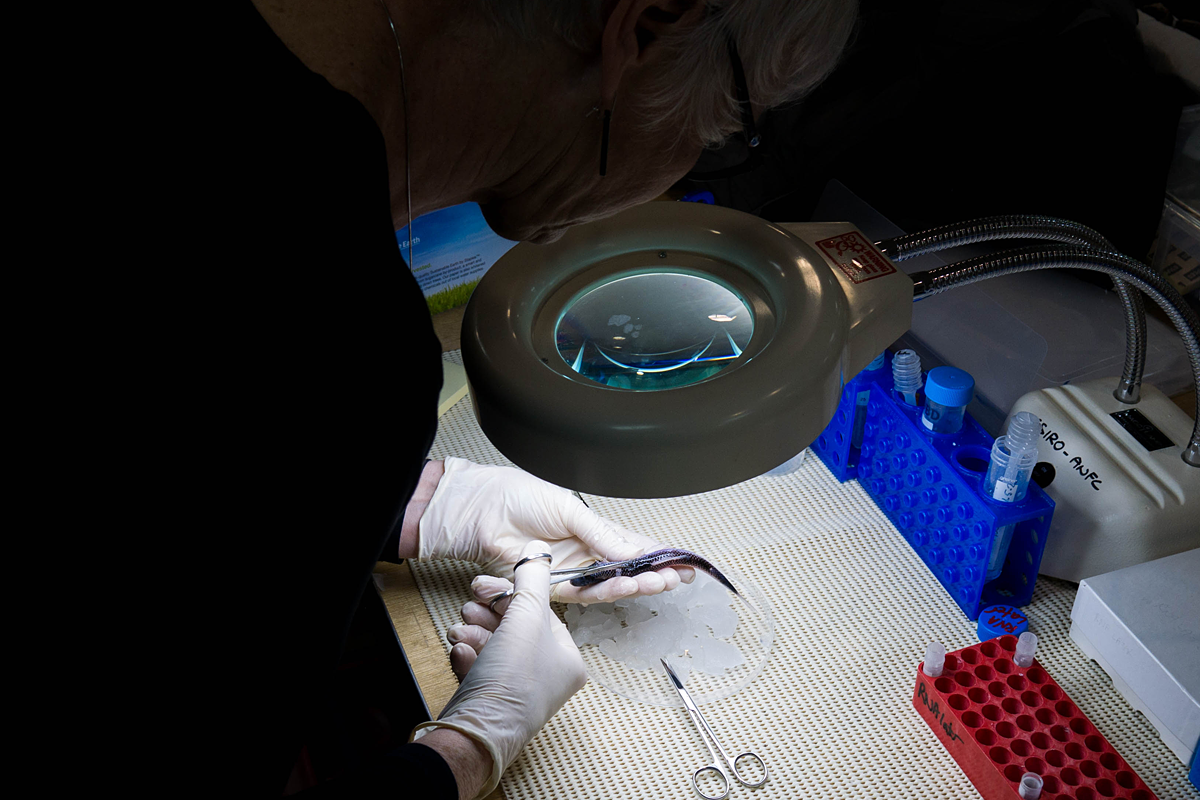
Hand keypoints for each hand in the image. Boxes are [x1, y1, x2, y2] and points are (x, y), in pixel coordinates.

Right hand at [413, 541, 587, 797]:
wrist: (477, 731)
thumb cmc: (512, 678)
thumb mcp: (526, 616)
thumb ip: (532, 579)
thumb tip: (537, 550)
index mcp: (569, 660)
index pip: (542, 613)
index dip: (512, 595)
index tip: (485, 585)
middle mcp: (549, 678)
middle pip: (517, 630)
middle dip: (488, 615)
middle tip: (470, 605)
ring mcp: (521, 693)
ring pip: (496, 649)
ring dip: (475, 634)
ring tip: (460, 630)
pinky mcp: (494, 703)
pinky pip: (482, 671)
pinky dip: (470, 658)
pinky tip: (460, 652)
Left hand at [418, 457, 692, 602]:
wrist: (481, 510)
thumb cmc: (519, 498)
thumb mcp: (569, 509)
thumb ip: (601, 533)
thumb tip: (635, 552)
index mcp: (593, 530)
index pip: (633, 546)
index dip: (659, 555)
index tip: (684, 563)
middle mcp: (585, 553)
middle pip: (626, 570)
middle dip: (654, 575)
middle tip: (677, 578)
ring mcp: (570, 571)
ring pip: (609, 585)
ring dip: (636, 586)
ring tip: (660, 583)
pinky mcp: (551, 587)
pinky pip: (583, 593)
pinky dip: (606, 591)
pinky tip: (626, 587)